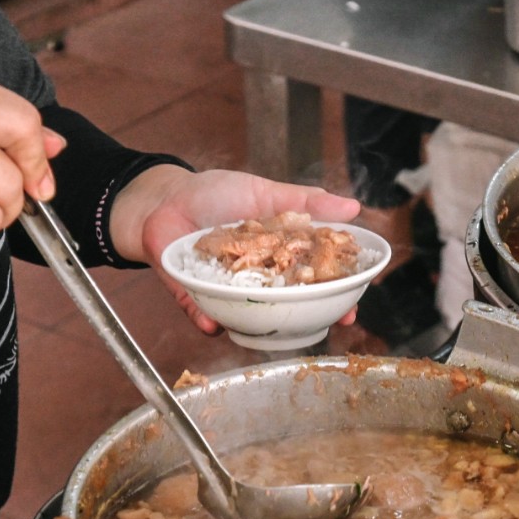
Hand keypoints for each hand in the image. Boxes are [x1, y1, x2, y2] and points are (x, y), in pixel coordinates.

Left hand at [110, 166, 361, 333]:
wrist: (165, 196)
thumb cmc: (215, 193)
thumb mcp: (264, 191)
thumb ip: (305, 201)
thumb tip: (352, 207)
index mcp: (276, 255)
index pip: (311, 278)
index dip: (333, 294)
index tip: (352, 307)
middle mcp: (255, 278)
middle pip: (287, 304)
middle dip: (310, 317)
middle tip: (329, 322)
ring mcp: (226, 289)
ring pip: (249, 315)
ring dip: (261, 325)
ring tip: (275, 327)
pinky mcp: (193, 293)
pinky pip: (202, 313)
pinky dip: (207, 320)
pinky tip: (214, 325)